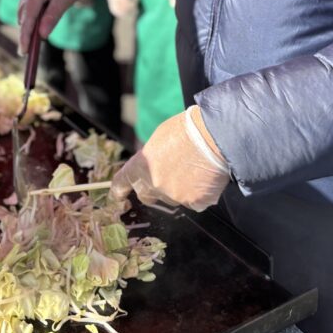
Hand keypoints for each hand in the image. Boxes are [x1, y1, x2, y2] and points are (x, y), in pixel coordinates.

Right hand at [18, 0, 88, 53]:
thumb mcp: (65, 1)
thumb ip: (52, 17)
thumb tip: (42, 36)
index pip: (28, 17)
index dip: (25, 35)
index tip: (24, 51)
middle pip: (23, 17)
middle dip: (25, 34)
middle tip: (28, 52)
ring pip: (24, 13)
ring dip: (29, 26)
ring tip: (33, 42)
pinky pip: (28, 8)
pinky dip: (32, 19)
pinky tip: (38, 26)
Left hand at [111, 107, 229, 211]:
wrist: (213, 136)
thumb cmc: (186, 129)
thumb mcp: (160, 138)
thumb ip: (152, 158)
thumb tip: (155, 166)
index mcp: (142, 166)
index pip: (122, 182)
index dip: (119, 190)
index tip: (118, 196)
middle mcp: (154, 184)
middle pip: (148, 196)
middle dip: (154, 190)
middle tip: (167, 177)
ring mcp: (175, 196)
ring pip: (174, 198)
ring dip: (180, 189)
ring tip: (195, 169)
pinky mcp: (195, 202)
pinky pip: (196, 202)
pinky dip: (200, 194)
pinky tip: (206, 177)